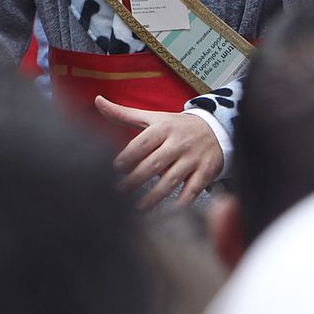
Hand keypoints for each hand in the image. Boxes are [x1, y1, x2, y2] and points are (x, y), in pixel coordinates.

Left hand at [97, 97, 223, 208]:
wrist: (215, 130)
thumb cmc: (176, 126)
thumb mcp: (152, 118)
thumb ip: (123, 113)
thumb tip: (98, 101)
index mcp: (163, 128)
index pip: (143, 142)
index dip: (129, 155)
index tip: (116, 167)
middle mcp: (178, 143)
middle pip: (155, 164)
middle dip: (136, 179)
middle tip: (119, 190)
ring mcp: (193, 159)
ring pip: (171, 180)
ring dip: (153, 197)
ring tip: (137, 209)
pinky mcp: (205, 173)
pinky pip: (192, 191)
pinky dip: (181, 203)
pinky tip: (168, 213)